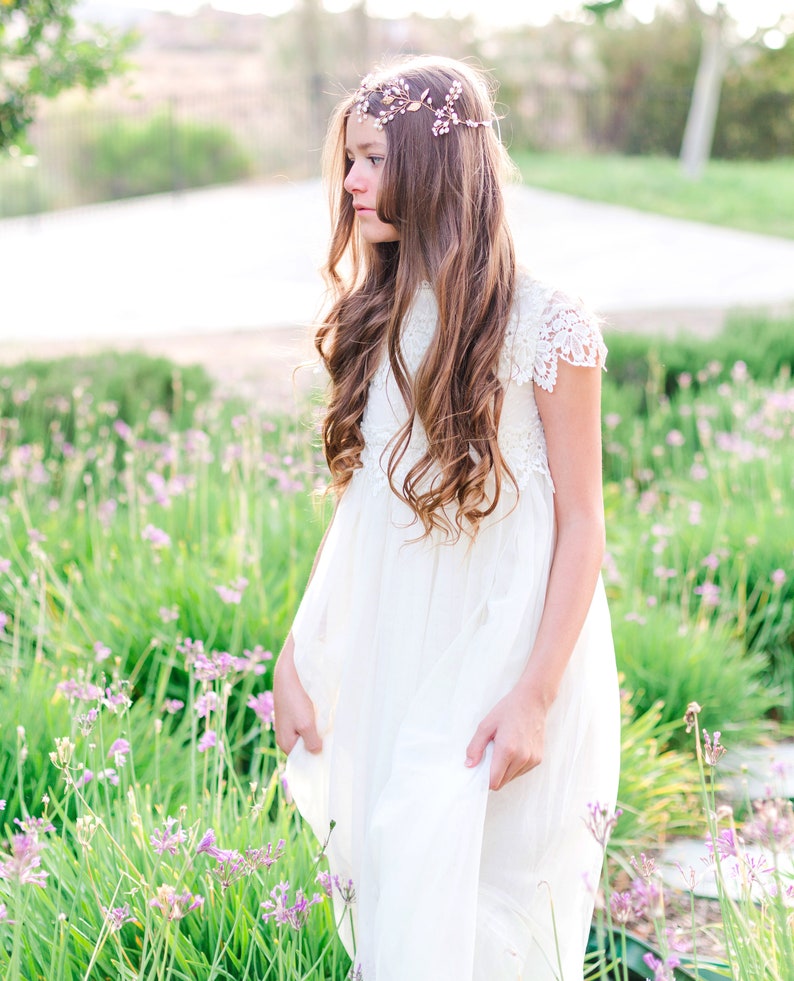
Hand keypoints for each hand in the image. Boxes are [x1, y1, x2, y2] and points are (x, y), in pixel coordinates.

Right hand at [273, 635, 321, 756]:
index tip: (331, 756)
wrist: (289, 673)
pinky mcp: (296, 713)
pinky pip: (308, 724)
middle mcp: (287, 735)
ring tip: (333, 730)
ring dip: (320, 732)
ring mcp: (291, 724)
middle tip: (336, 743)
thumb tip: (317, 753)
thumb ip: (312, 742)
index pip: (302, 759)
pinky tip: (327, 718)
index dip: (316, 758)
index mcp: (285, 742)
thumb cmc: (295, 700)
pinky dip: (317, 723)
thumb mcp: (306, 725)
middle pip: (305, 747)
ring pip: (308, 734)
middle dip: (319, 744)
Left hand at [465, 685, 547, 790]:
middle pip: (502, 782)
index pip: (494, 781)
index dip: (484, 781)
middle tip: (489, 758)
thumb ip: (475, 747)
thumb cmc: (509, 710)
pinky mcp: (538, 759)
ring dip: (504, 771)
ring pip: (512, 778)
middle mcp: (522, 758)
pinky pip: (521, 771)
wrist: (532, 701)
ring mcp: (532, 759)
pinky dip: (514, 767)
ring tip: (502, 751)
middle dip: (493, 775)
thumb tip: (469, 765)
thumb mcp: (486, 725)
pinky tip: (513, 750)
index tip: (479, 774)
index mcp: (507, 750)